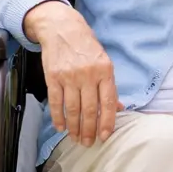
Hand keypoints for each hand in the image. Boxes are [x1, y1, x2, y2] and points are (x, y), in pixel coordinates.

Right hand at [25, 1, 121, 146]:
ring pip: (72, 109)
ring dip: (74, 127)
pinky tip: (60, 126)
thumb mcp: (104, 62)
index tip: (105, 136)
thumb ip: (109, 86)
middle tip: (88, 143)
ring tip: (76, 138)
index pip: (108, 102)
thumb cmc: (86, 46)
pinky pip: (56, 102)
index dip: (107, 122)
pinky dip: (58, 117)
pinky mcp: (53, 77)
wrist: (63, 28)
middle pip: (90, 109)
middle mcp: (88, 74)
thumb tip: (119, 109)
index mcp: (105, 70)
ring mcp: (69, 76)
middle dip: (89, 130)